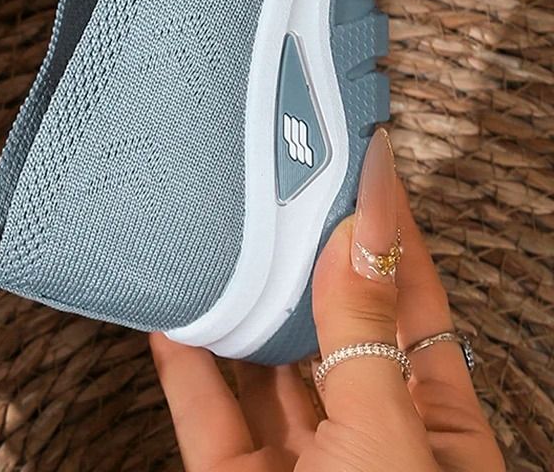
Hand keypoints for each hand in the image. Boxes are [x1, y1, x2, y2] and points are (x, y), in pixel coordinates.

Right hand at [149, 130, 504, 470]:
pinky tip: (173, 314)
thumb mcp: (388, 442)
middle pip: (332, 331)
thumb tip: (354, 240)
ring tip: (224, 240)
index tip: (363, 167)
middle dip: (307, 264)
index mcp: (435, 434)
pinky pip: (204, 412)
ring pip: (265, 369)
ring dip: (243, 310)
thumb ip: (363, 341)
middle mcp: (367, 441)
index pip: (412, 307)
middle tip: (283, 190)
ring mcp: (300, 464)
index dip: (389, 236)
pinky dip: (184, 364)